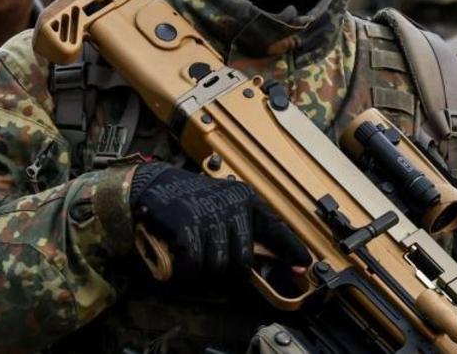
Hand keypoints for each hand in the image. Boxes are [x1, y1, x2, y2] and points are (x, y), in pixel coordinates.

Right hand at [129, 162, 309, 278]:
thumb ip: (244, 229)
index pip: (275, 227)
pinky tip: (179, 254)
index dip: (291, 249)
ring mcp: (210, 215)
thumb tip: (268, 259)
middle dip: (227, 269)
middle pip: (242, 261)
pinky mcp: (188, 226)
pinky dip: (185, 269)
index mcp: (244, 199)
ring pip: (218, 266)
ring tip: (192, 250)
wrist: (153, 186)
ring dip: (203, 268)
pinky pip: (194, 266)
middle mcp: (232, 206)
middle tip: (210, 259)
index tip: (304, 265)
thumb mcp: (223, 205)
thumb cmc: (190, 200)